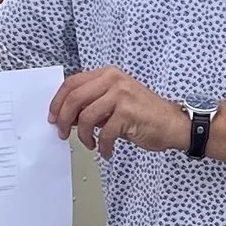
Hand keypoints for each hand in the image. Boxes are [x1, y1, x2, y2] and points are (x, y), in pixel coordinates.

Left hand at [50, 66, 191, 158]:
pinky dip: (103, 146)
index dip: (57, 101)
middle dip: (63, 119)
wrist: (172, 123)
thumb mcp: (114, 102)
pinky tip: (106, 151)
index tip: (53, 116)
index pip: (72, 83)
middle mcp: (113, 80)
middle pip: (74, 98)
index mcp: (107, 74)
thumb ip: (92, 104)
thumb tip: (67, 117)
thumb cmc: (144, 114)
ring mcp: (121, 95)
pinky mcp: (128, 113)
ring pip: (86, 117)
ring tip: (90, 144)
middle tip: (63, 133)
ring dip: (83, 136)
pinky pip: (105, 133)